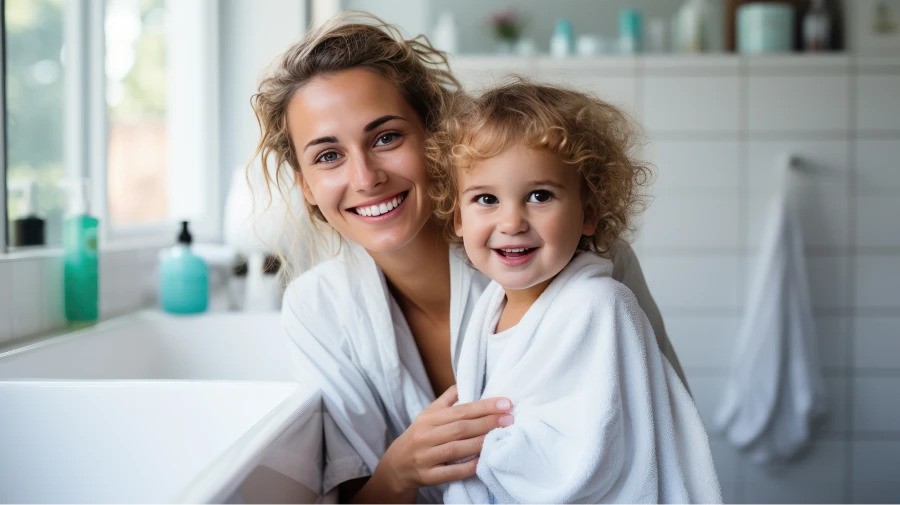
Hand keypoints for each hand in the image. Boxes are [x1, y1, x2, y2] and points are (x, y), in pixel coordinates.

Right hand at [375, 385, 513, 495]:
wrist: (396, 465)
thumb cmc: (418, 436)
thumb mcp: (428, 415)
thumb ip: (447, 401)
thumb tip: (464, 383)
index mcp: (429, 419)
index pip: (460, 410)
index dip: (484, 407)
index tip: (505, 403)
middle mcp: (426, 436)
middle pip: (460, 428)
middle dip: (487, 422)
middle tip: (509, 419)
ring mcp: (425, 457)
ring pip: (456, 449)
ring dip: (480, 443)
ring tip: (501, 437)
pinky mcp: (427, 476)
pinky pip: (450, 472)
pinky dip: (466, 467)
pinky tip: (482, 462)